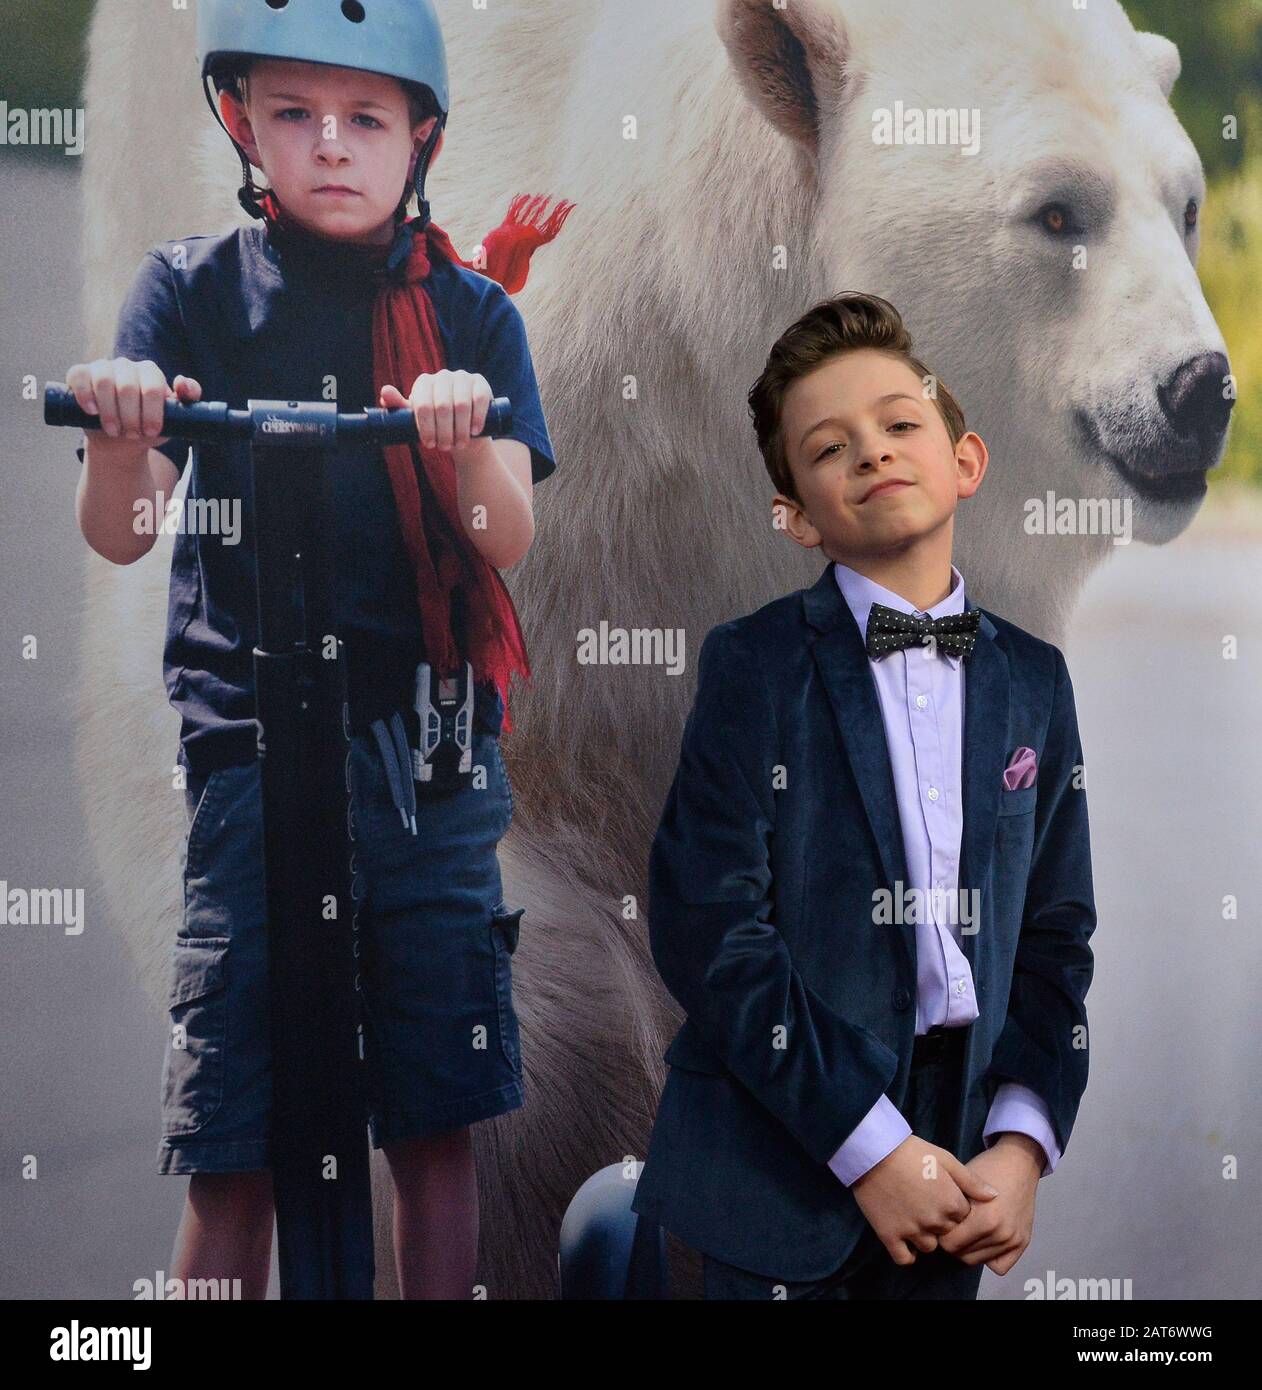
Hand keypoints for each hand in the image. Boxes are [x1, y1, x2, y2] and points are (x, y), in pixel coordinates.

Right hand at [65, 357, 200, 453]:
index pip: (153, 387)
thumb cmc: (147, 428)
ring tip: (115, 431)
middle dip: (130, 417)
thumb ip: (187, 401)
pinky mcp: (81, 374)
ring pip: (104, 382)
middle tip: (132, 434)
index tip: (151, 432)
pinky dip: (84, 394)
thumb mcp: (172, 420)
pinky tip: (92, 411)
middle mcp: (126, 366)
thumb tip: (183, 384)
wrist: (118, 440)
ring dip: (110, 412)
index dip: (152, 412)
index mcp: (150, 372)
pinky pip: (79, 376)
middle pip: (128, 387)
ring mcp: (102, 367)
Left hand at [379, 369, 492, 462]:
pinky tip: (474, 431)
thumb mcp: (416, 420)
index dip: (426, 427)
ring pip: (462, 405)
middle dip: (444, 432)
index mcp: (424, 383)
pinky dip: (477, 418)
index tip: (429, 445)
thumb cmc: (436, 426)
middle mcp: (443, 376)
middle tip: (445, 447)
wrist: (464, 432)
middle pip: (443, 406)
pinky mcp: (480, 383)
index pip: (422, 405)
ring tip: (459, 444)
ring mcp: (463, 377)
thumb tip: (385, 392)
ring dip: (460, 429)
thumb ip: (399, 408)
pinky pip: (479, 399)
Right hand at [851, 1132, 999, 1266]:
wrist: (874, 1151)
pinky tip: (906, 1241)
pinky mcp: (890, 1235)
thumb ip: (971, 1181)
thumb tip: (995, 1196)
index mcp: (951, 1202)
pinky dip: (908, 1253)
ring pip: (929, 1247)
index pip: (964, 1217)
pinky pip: (905, 1258)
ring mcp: (912, 1230)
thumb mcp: (945, 1159)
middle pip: (949, 1233)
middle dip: (942, 1222)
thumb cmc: (911, 1151)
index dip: (954, 1207)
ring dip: (926, 1237)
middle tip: (927, 1204)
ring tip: (915, 1218)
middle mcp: (935, 1221)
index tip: (942, 1195)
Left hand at [937, 1134, 1040, 1274]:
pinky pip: (1000, 1266)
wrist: (1018, 1162)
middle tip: (952, 1225)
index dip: (941, 1232)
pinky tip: (982, 1239)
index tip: (940, 1220)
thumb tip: (933, 1226)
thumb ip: (948, 1207)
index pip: (950, 1244)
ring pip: (978, 1261)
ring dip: (968, 1249)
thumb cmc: (987, 1168)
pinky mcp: (1023, 1243)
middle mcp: (1001, 1234)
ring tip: (965, 1230)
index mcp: (985, 1219)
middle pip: (962, 1255)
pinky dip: (989, 1257)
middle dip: (953, 1242)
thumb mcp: (962, 1181)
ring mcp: (1014, 1241)